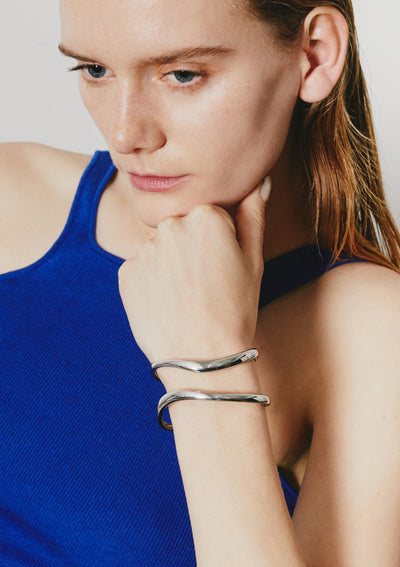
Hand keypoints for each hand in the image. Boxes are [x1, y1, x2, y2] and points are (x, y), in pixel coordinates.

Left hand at [118, 177, 270, 363]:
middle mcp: (171, 224)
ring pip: (160, 249)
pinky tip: (166, 304)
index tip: (221, 270)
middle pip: (182, 228)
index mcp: (207, 214)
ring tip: (185, 298)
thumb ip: (254, 214)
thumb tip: (261, 182)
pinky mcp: (126, 272)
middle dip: (191, 250)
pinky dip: (151, 283)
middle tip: (204, 286)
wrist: (202, 358)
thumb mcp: (254, 261)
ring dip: (170, 266)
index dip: (219, 244)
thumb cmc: (234, 310)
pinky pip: (141, 269)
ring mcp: (145, 248)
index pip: (210, 217)